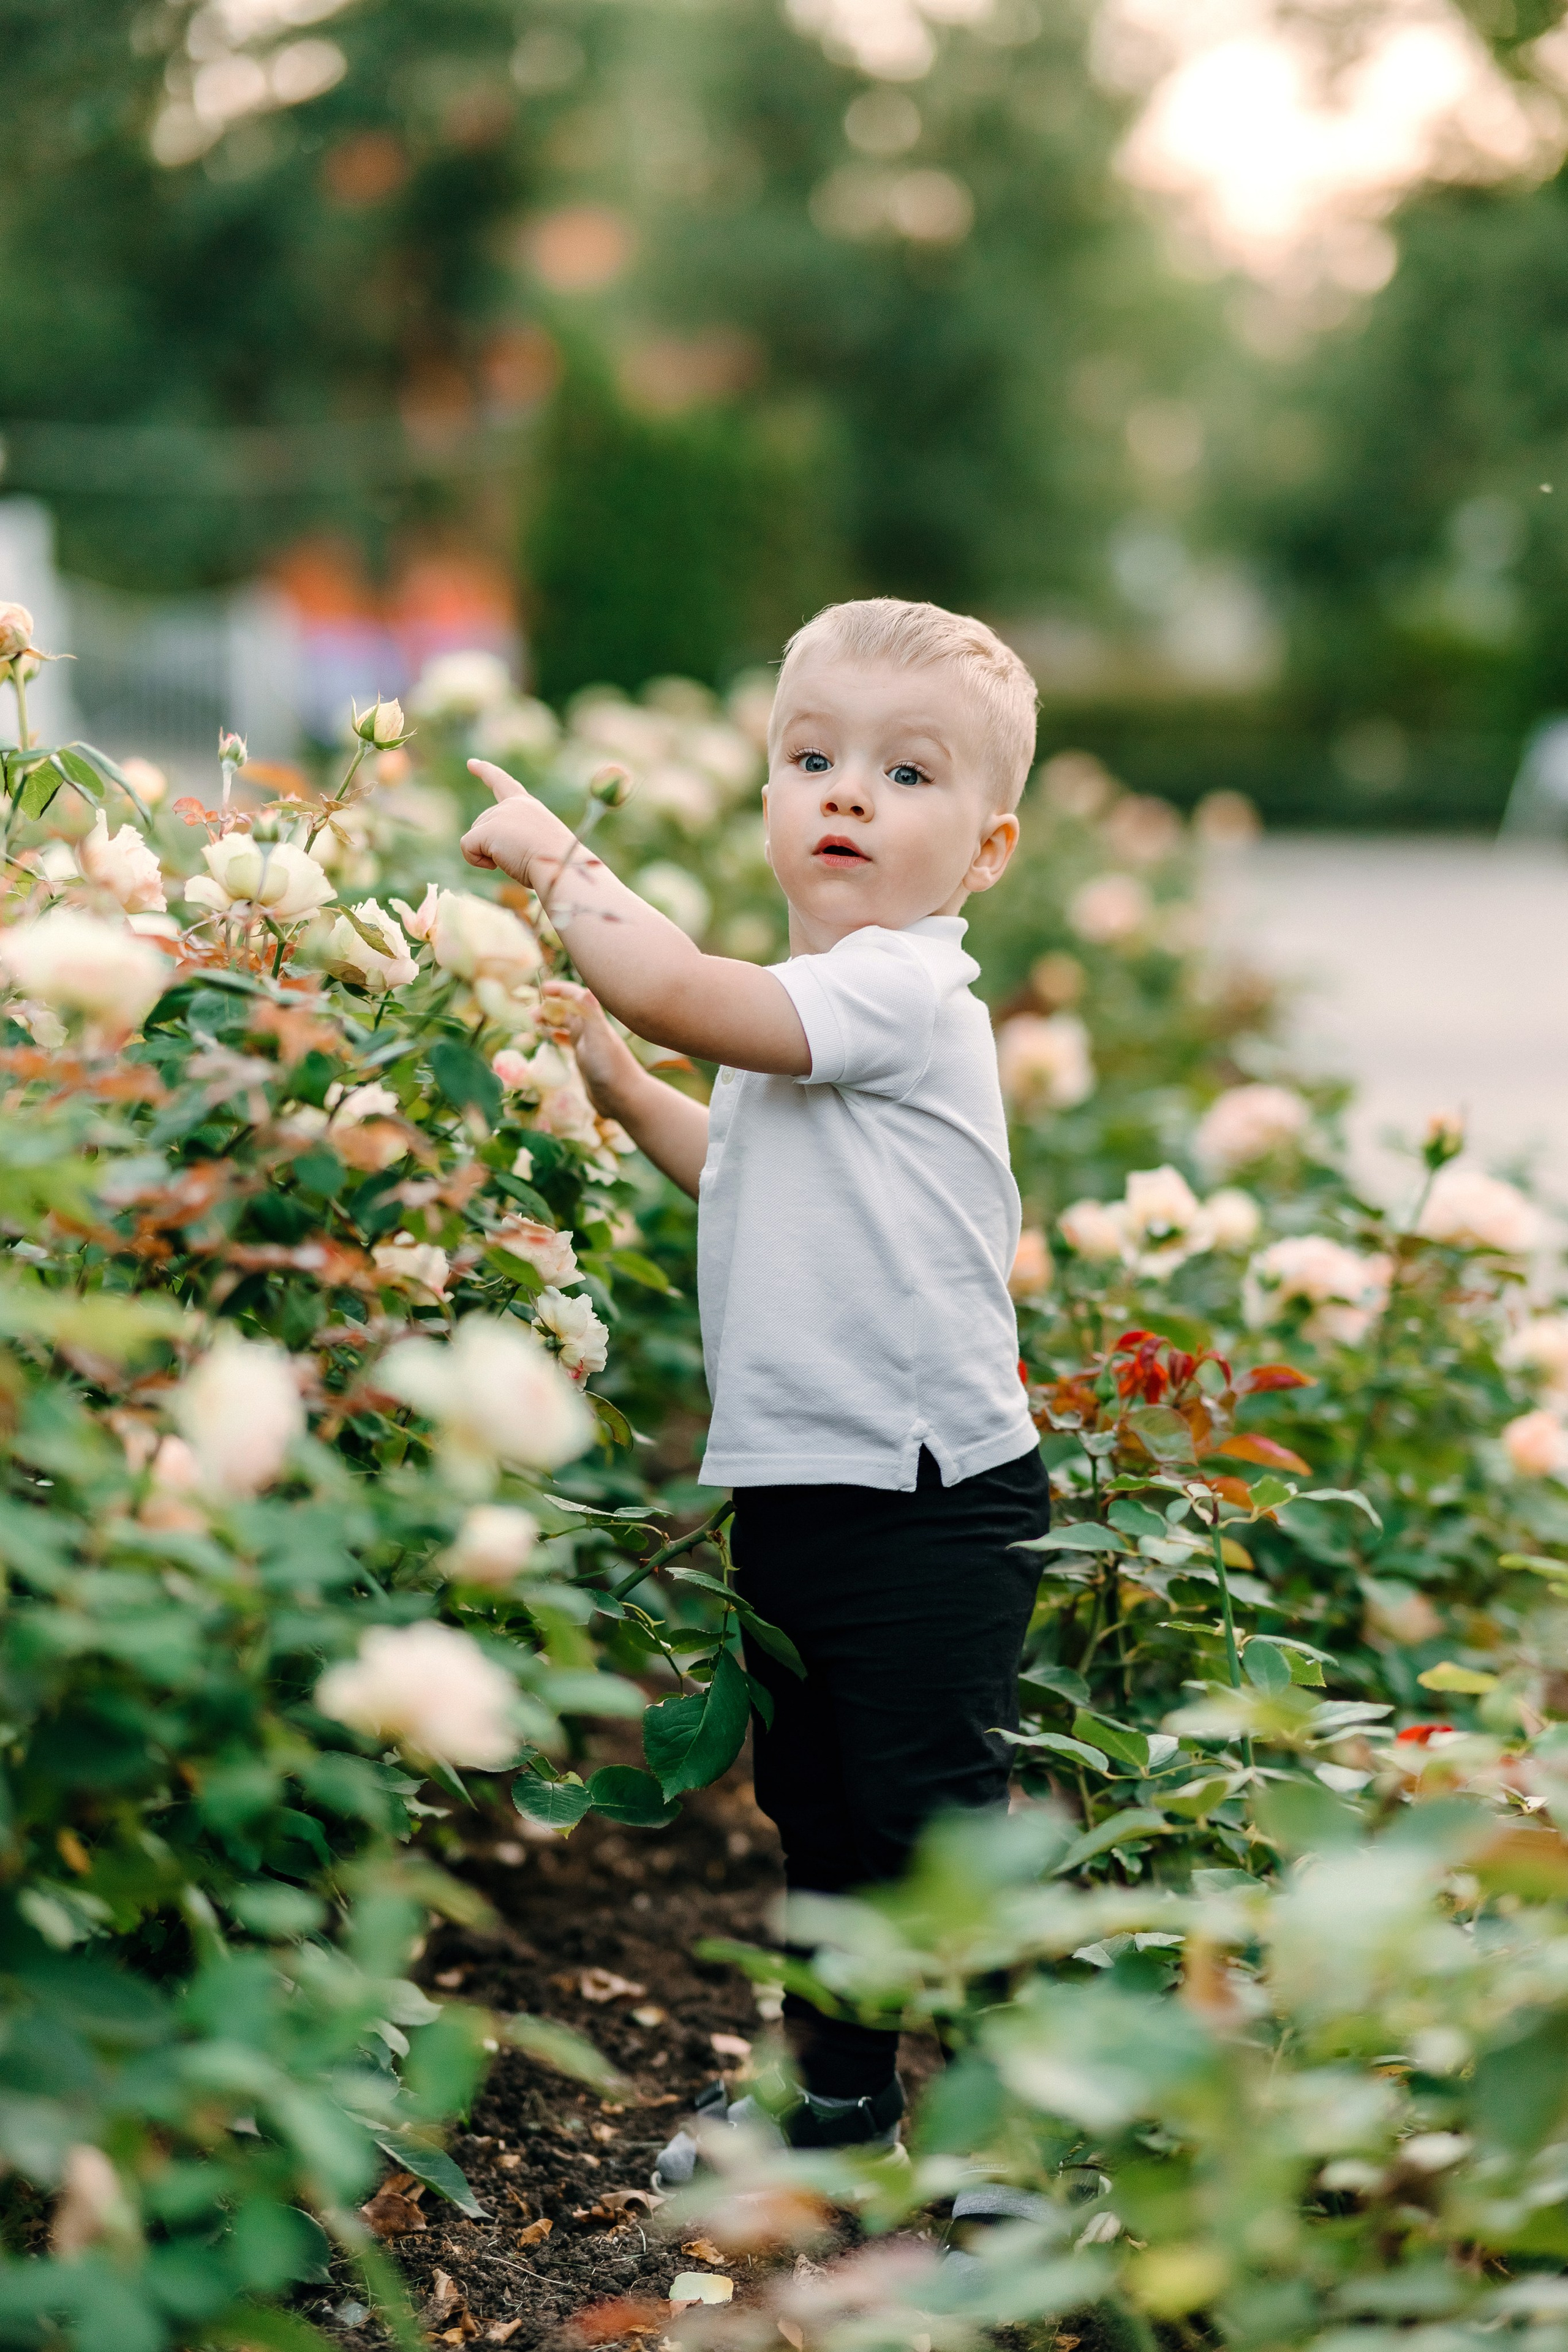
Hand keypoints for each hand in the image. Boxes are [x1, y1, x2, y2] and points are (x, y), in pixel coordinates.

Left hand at [462, 760, 570, 885]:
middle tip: (522, 856)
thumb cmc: (555, 863)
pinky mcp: (488, 829)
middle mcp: (513, 805)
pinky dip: (476, 860)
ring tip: (517, 859)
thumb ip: (517, 837)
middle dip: (490, 844)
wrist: (562, 866)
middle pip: (482, 823)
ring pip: (475, 837)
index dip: (486, 772)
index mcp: (528, 806)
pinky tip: (497, 865)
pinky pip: (467, 847)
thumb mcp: (538, 843)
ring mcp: (500, 814)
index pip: (504, 784)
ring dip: (490, 855)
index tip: (471, 763)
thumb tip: (491, 849)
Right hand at [540, 979, 649, 1121]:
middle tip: (529, 1014)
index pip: (575, 996)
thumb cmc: (611, 1069)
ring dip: (551, 1020)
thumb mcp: (599, 1040)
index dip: (559, 990)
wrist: (624, 1098)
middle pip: (568, 1009)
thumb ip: (592, 1016)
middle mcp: (591, 1030)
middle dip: (549, 1007)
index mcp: (593, 1021)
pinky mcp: (586, 1060)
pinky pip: (569, 1042)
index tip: (541, 990)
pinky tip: (550, 1039)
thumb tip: (587, 990)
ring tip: (533, 1024)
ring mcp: (588, 1044)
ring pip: (567, 1025)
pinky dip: (558, 1037)